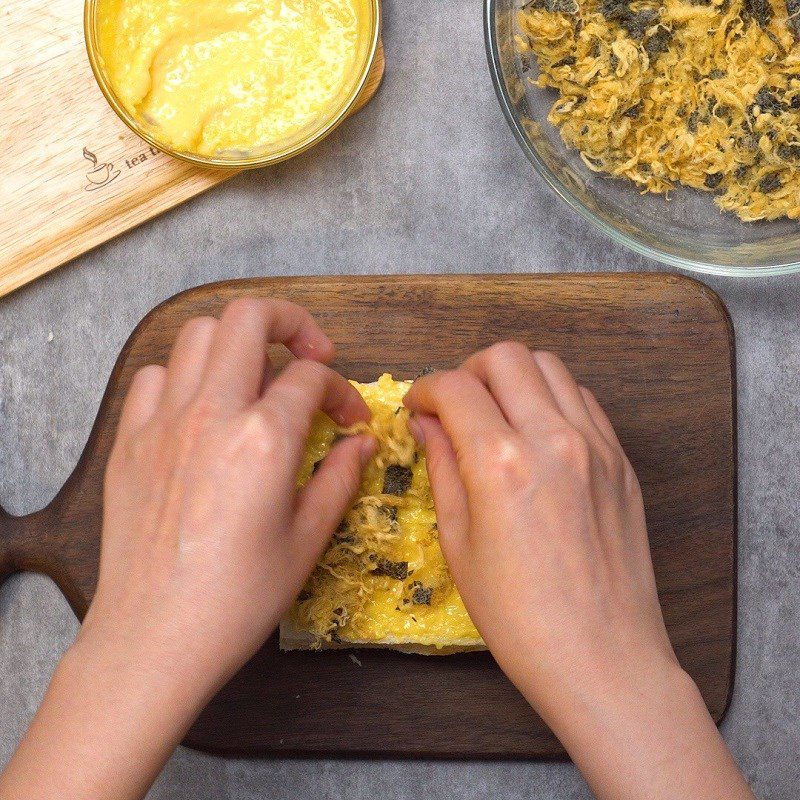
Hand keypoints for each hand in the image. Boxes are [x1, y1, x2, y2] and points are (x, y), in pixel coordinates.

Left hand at [0, 299, 374, 799]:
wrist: (155, 637)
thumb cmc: (238, 598)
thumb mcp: (307, 540)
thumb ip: (340, 478)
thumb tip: (362, 443)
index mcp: (264, 439)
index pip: (312, 379)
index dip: (343, 391)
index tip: (351, 420)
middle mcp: (212, 414)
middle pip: (250, 318)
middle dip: (292, 322)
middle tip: (311, 354)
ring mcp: (164, 422)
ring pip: (198, 334)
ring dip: (237, 343)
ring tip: (256, 376)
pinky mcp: (129, 439)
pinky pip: (153, 376)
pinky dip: (183, 376)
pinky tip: (202, 408)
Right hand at [405, 343, 753, 799]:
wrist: (602, 657)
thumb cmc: (519, 617)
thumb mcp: (459, 543)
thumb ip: (442, 467)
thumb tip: (427, 422)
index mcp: (500, 462)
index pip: (454, 386)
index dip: (424, 389)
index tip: (419, 409)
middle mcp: (552, 437)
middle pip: (505, 356)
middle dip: (469, 370)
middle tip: (457, 407)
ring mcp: (595, 444)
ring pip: (550, 366)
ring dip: (514, 379)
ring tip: (498, 417)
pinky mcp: (621, 459)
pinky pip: (583, 399)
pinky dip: (552, 399)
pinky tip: (538, 436)